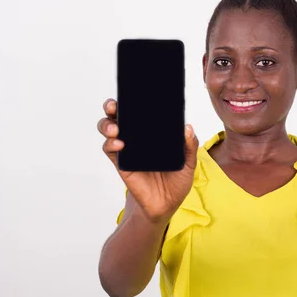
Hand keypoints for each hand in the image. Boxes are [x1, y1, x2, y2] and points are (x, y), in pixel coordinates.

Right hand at [98, 98, 199, 221]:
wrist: (166, 205)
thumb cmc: (177, 182)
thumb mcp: (189, 163)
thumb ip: (189, 146)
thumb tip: (187, 128)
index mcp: (152, 133)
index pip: (140, 111)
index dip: (133, 99)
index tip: (132, 91)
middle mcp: (137, 137)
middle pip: (119, 115)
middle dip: (113, 106)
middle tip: (115, 106)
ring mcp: (127, 149)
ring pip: (109, 129)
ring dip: (108, 124)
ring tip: (115, 129)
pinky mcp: (121, 163)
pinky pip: (110, 149)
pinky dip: (111, 144)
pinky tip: (119, 144)